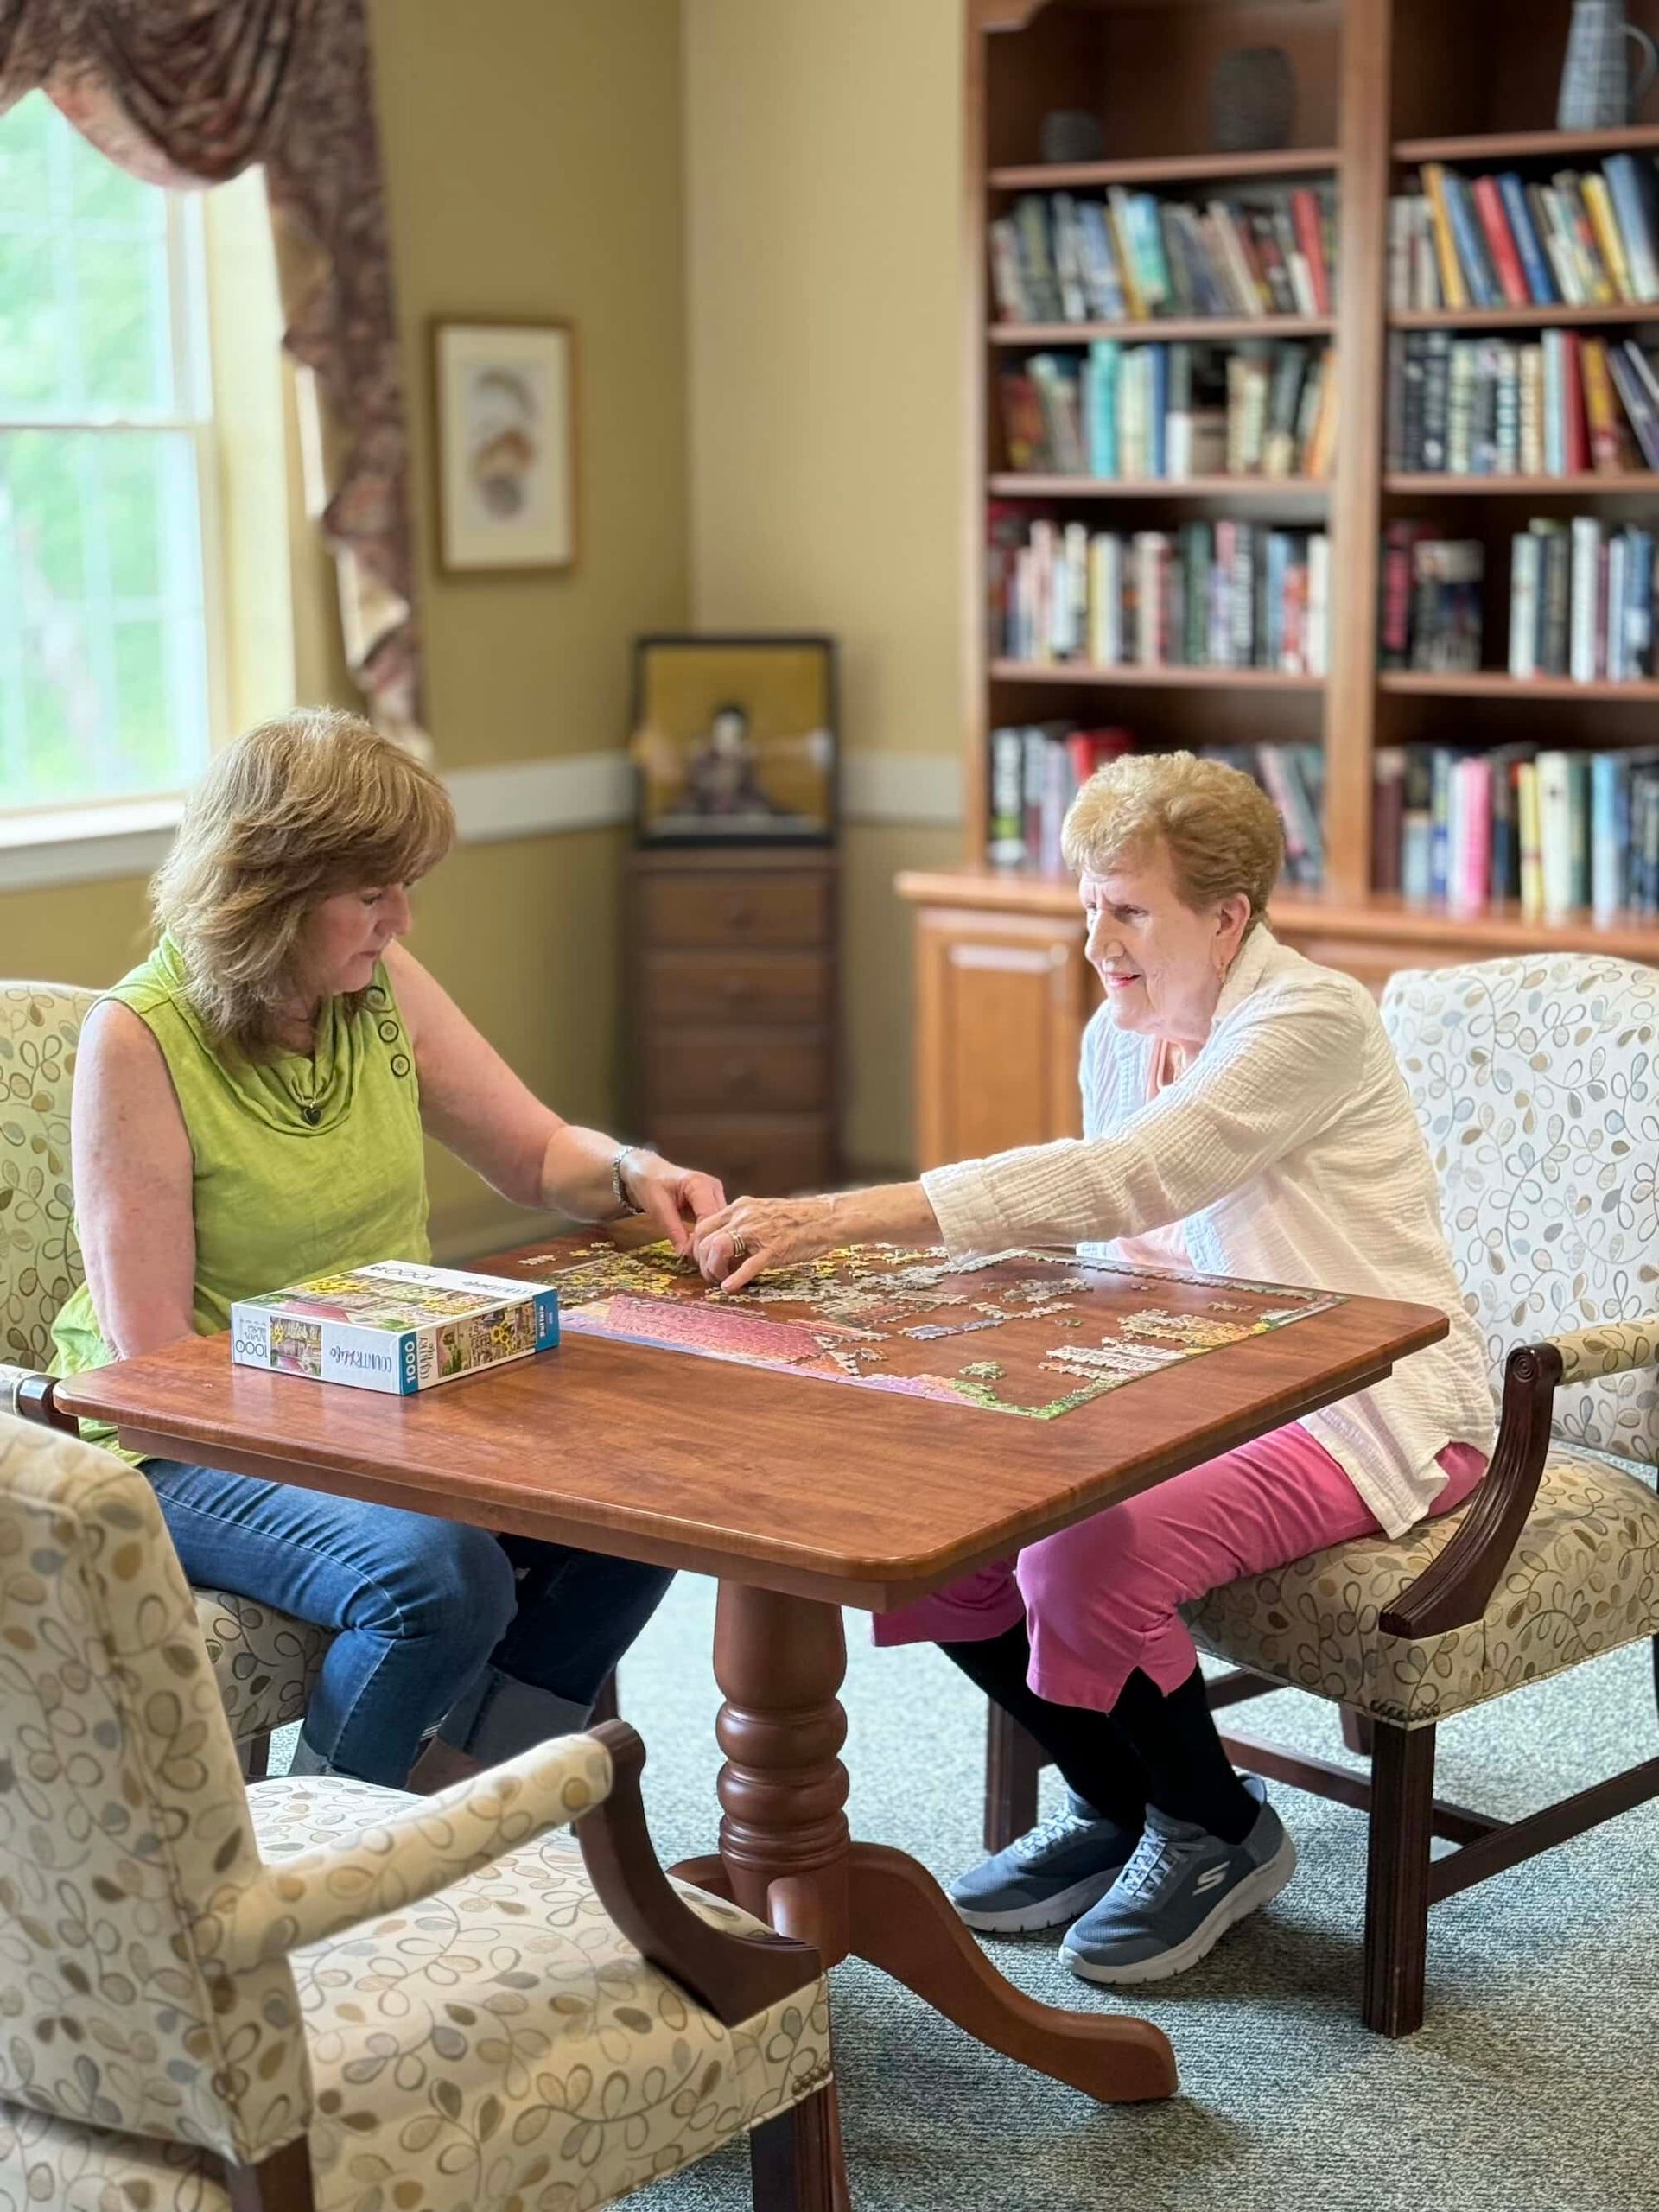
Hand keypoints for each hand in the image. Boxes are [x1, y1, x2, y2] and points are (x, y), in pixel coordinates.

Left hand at [623, 1154, 725, 1256]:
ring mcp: (716, 1194)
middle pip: (720, 1220)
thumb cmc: (649, 1184)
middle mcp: (713, 1187)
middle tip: (699, 1261)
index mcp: (700, 1183)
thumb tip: (686, 1254)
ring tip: (701, 1257)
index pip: (710, 1216)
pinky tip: (702, 1249)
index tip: (695, 1257)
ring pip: (721, 1223)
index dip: (704, 1238)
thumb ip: (673, 1230)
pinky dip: (709, 1235)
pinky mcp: (713, 1202)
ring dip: (711, 1239)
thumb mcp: (658, 1208)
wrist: (646, 1171)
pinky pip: (716, 1222)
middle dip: (710, 1241)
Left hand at [691, 1194, 836, 1292]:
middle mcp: (744, 1216)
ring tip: (719, 1280)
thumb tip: (724, 1242)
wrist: (825, 1218)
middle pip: (705, 1238)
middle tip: (709, 1275)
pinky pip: (748, 1265)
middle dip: (702, 1261)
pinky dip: (735, 1279)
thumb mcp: (762, 1212)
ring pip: (719, 1249)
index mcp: (740, 1207)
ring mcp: (758, 1232)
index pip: (703, 1225)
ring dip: (713, 1269)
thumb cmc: (796, 1219)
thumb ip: (742, 1223)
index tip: (702, 1260)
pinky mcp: (773, 1249)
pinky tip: (729, 1288)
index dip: (698, 1246)